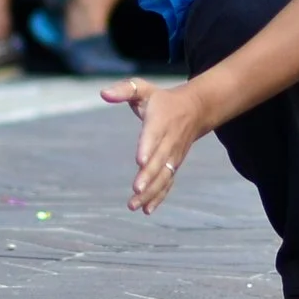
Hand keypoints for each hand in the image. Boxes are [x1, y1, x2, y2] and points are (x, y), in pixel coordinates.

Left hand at [102, 76, 211, 211]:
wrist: (195, 109)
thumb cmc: (162, 100)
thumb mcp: (144, 89)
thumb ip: (124, 90)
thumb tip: (103, 93)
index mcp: (160, 120)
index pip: (153, 135)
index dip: (147, 147)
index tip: (140, 161)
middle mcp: (168, 141)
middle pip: (159, 161)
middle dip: (148, 176)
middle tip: (136, 189)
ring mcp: (173, 155)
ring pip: (163, 176)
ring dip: (150, 192)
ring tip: (134, 205)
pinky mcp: (174, 165)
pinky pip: (167, 182)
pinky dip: (158, 196)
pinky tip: (147, 210)